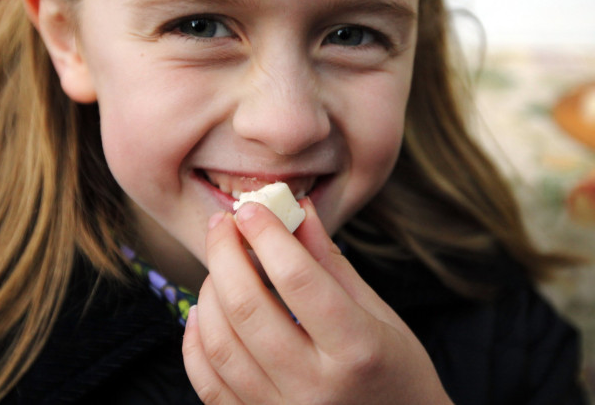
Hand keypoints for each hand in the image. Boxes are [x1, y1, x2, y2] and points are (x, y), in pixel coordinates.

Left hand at [182, 199, 452, 403]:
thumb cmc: (398, 371)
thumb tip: (298, 210)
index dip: (268, 235)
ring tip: (220, 265)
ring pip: (221, 344)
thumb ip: (331, 264)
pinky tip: (205, 312)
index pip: (299, 279)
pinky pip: (208, 383)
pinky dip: (197, 341)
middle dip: (226, 254)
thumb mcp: (379, 314)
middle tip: (223, 224)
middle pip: (248, 308)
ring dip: (210, 292)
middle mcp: (314, 387)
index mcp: (356, 350)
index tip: (252, 208)